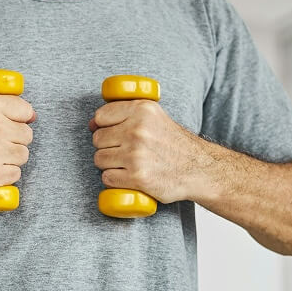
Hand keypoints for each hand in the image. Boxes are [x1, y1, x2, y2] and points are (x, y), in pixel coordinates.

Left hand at [88, 100, 202, 203]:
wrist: (199, 169)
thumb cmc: (173, 144)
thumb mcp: (154, 117)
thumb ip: (126, 114)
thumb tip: (92, 124)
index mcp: (142, 110)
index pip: (101, 116)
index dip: (103, 127)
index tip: (114, 134)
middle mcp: (138, 130)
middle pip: (97, 139)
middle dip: (107, 147)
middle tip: (125, 152)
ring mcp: (136, 155)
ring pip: (99, 159)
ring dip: (109, 165)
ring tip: (128, 164)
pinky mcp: (137, 177)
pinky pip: (107, 178)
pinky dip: (115, 180)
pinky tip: (129, 177)